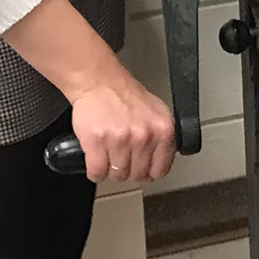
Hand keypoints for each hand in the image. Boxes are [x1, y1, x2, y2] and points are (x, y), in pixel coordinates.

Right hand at [70, 67, 175, 183]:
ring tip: (109, 159)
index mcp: (163, 130)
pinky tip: (96, 163)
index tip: (144, 173)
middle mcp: (144, 136)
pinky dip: (95, 172)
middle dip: (129, 172)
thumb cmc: (127, 97)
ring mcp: (120, 140)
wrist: (101, 84)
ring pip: (117, 175)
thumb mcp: (158, 114)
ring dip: (111, 171)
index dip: (150, 173)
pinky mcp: (96, 142)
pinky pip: (97, 172)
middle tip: (123, 162)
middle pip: (137, 174)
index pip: (160, 169)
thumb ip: (163, 138)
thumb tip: (161, 163)